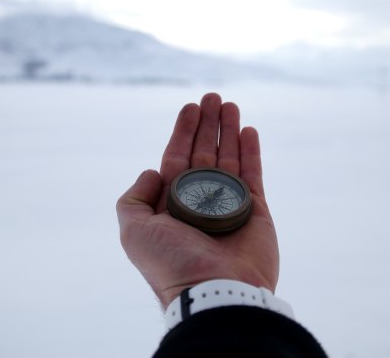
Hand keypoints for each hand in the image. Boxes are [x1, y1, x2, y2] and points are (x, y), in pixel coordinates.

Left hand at [116, 93, 278, 307]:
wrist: (214, 292)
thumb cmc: (171, 262)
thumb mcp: (134, 231)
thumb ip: (134, 199)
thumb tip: (151, 172)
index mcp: (172, 205)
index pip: (177, 158)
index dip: (182, 132)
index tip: (191, 107)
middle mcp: (200, 203)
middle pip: (204, 153)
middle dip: (208, 125)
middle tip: (213, 97)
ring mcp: (229, 206)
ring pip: (229, 159)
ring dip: (229, 131)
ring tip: (230, 104)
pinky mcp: (255, 211)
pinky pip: (253, 175)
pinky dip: (251, 152)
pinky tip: (248, 130)